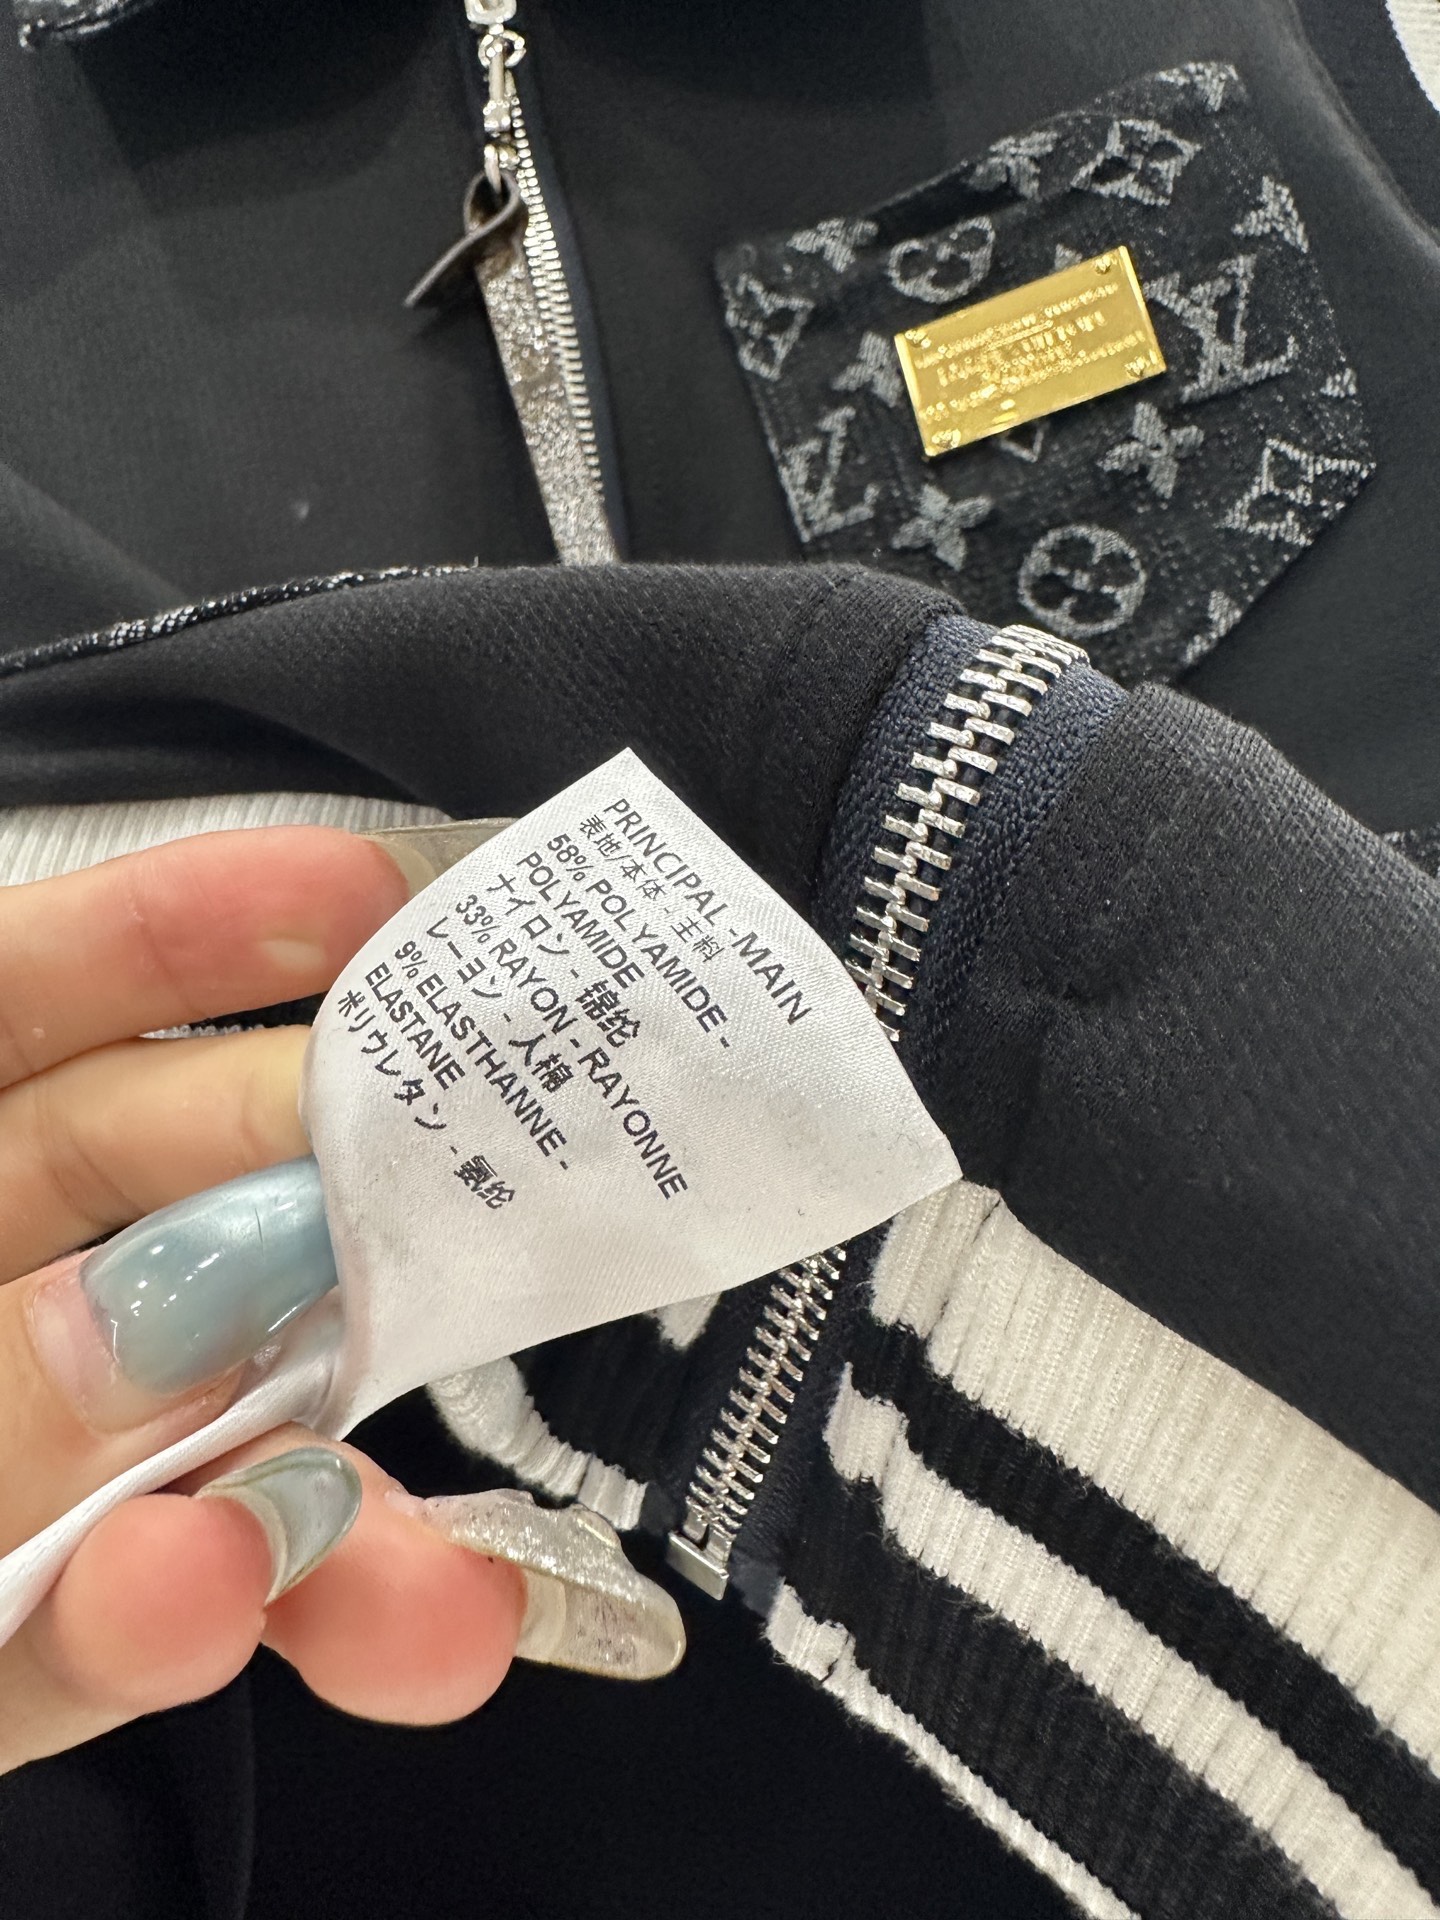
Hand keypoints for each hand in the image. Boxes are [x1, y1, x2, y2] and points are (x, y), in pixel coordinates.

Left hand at [0, 827, 522, 1775]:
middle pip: (145, 1217)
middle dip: (332, 1224)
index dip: (181, 935)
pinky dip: (178, 1629)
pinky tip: (241, 1623)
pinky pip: (85, 1628)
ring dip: (320, 1510)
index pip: (9, 1006)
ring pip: (165, 1450)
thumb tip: (170, 1323)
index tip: (360, 904)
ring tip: (424, 1585)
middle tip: (483, 1230)